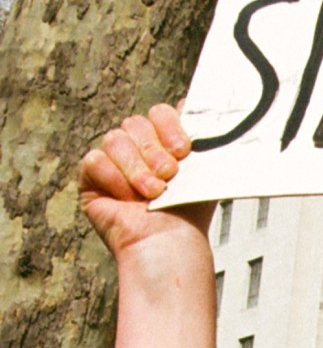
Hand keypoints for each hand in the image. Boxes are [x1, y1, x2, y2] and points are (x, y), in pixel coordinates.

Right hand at [79, 105, 213, 260]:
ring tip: (152, 193)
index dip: (170, 125)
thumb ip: (206, 136)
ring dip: (136, 168)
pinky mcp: (92, 179)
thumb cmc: (189, 212)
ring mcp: (115, 162)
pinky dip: (114, 179)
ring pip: (115, 139)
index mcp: (165, 142)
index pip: (161, 113)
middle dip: (154, 151)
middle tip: (169, 175)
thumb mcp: (205, 168)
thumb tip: (205, 104)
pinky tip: (127, 199)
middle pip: (136, 123)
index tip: (184, 149)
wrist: (170, 242)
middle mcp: (140, 149)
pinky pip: (95, 160)